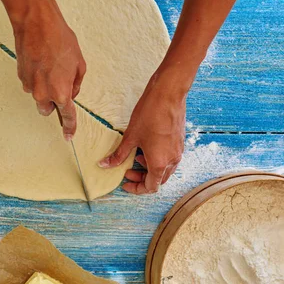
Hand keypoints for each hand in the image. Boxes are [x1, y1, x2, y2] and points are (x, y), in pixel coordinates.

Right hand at [9, 0, 86, 139]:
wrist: (36, 23)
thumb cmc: (60, 40)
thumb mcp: (79, 62)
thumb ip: (76, 83)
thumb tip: (71, 91)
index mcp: (61, 92)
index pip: (67, 116)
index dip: (69, 127)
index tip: (69, 136)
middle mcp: (43, 93)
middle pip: (47, 110)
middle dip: (54, 102)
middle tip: (60, 83)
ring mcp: (29, 85)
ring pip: (38, 96)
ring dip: (44, 88)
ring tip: (50, 66)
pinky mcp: (20, 76)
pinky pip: (30, 84)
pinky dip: (36, 78)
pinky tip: (41, 61)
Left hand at [99, 68, 186, 193]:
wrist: (168, 94)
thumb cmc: (149, 114)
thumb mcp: (130, 137)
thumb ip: (119, 155)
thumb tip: (104, 165)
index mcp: (159, 163)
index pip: (150, 187)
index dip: (136, 188)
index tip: (125, 183)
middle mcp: (172, 160)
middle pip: (158, 180)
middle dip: (142, 178)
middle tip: (127, 171)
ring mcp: (178, 151)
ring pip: (165, 170)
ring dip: (150, 169)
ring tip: (135, 157)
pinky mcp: (180, 142)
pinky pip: (169, 159)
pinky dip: (158, 159)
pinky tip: (146, 147)